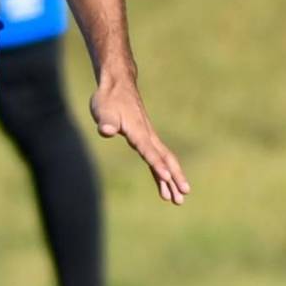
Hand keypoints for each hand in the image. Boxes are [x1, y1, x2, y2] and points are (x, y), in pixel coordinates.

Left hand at [90, 76, 189, 205]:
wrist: (118, 84)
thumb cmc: (109, 98)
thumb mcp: (103, 109)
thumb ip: (106, 122)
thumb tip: (106, 130)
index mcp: (138, 131)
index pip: (149, 151)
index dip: (157, 165)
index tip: (166, 178)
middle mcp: (147, 135)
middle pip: (165, 159)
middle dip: (174, 178)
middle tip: (182, 196)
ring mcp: (148, 136)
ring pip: (164, 160)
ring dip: (171, 179)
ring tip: (177, 200)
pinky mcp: (145, 138)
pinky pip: (157, 157)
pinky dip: (161, 171)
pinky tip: (163, 184)